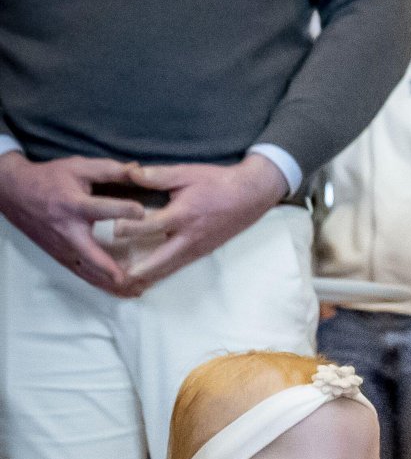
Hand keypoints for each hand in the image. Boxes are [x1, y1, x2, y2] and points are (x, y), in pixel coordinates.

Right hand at [0, 152, 145, 293]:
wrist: (16, 193)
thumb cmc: (51, 178)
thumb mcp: (77, 167)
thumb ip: (108, 170)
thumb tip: (139, 169)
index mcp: (73, 205)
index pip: (100, 208)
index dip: (121, 210)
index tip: (141, 212)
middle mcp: (68, 230)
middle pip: (90, 254)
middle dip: (110, 267)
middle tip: (130, 279)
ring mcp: (64, 248)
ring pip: (89, 272)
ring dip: (111, 284)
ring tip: (136, 292)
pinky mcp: (62, 258)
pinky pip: (84, 275)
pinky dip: (102, 285)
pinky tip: (120, 292)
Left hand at [112, 155, 288, 291]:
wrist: (249, 195)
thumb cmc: (217, 182)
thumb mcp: (186, 173)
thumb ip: (157, 176)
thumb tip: (129, 173)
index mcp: (183, 215)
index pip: (152, 225)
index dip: (132, 227)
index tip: (114, 229)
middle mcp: (189, 237)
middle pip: (161, 260)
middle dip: (141, 270)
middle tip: (121, 279)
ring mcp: (197, 248)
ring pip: (170, 268)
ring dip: (150, 277)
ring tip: (130, 285)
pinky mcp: (201, 252)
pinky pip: (178, 266)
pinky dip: (163, 273)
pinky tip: (150, 278)